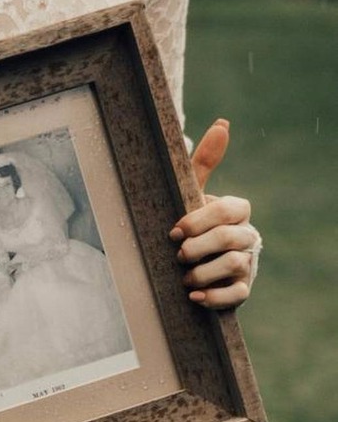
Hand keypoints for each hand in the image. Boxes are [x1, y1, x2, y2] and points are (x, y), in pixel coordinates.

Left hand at [169, 118, 260, 308]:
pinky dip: (214, 297)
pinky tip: (194, 296)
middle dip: (199, 247)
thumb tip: (223, 123)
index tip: (174, 231)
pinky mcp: (241, 289)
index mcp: (236, 211)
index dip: (199, 221)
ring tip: (183, 277)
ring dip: (204, 273)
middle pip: (230, 239)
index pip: (228, 210)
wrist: (191, 259)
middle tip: (178, 254)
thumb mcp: (192, 192)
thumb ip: (202, 161)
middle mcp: (246, 235)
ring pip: (235, 265)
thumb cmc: (192, 221)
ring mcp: (247, 263)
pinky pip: (237, 295)